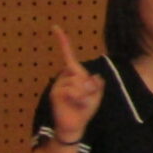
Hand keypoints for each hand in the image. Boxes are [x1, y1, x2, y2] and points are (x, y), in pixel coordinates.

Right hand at [47, 25, 104, 139]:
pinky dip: (80, 99)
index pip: (68, 55)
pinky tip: (75, 105)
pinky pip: (74, 90)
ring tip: (80, 103)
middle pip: (82, 73)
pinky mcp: (56, 93)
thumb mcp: (96, 94)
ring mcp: (59, 84)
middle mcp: (64, 76)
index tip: (55, 27)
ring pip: (79, 83)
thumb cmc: (84, 109)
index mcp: (73, 74)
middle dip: (90, 87)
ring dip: (85, 95)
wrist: (74, 125)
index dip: (62, 41)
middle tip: (86, 98)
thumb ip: (97, 84)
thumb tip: (92, 77)